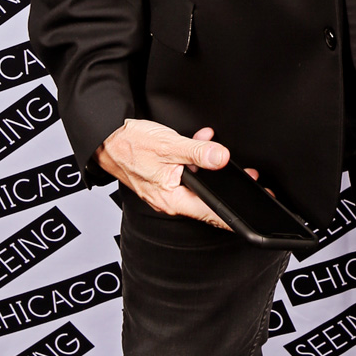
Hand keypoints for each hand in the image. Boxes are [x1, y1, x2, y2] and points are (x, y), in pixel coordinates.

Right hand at [95, 118, 257, 225]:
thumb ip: (198, 153)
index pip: (209, 213)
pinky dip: (194, 159)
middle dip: (227, 187)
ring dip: (209, 167)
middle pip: (205, 199)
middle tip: (249, 180)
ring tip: (220, 153)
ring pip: (196, 183)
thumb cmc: (129, 145)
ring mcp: (164, 190)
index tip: (250, 216)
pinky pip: (184, 173)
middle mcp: (168, 200)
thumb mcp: (169, 146)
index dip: (232, 215)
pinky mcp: (162, 179)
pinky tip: (200, 143)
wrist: (105, 139)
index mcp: (172, 199)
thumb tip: (221, 159)